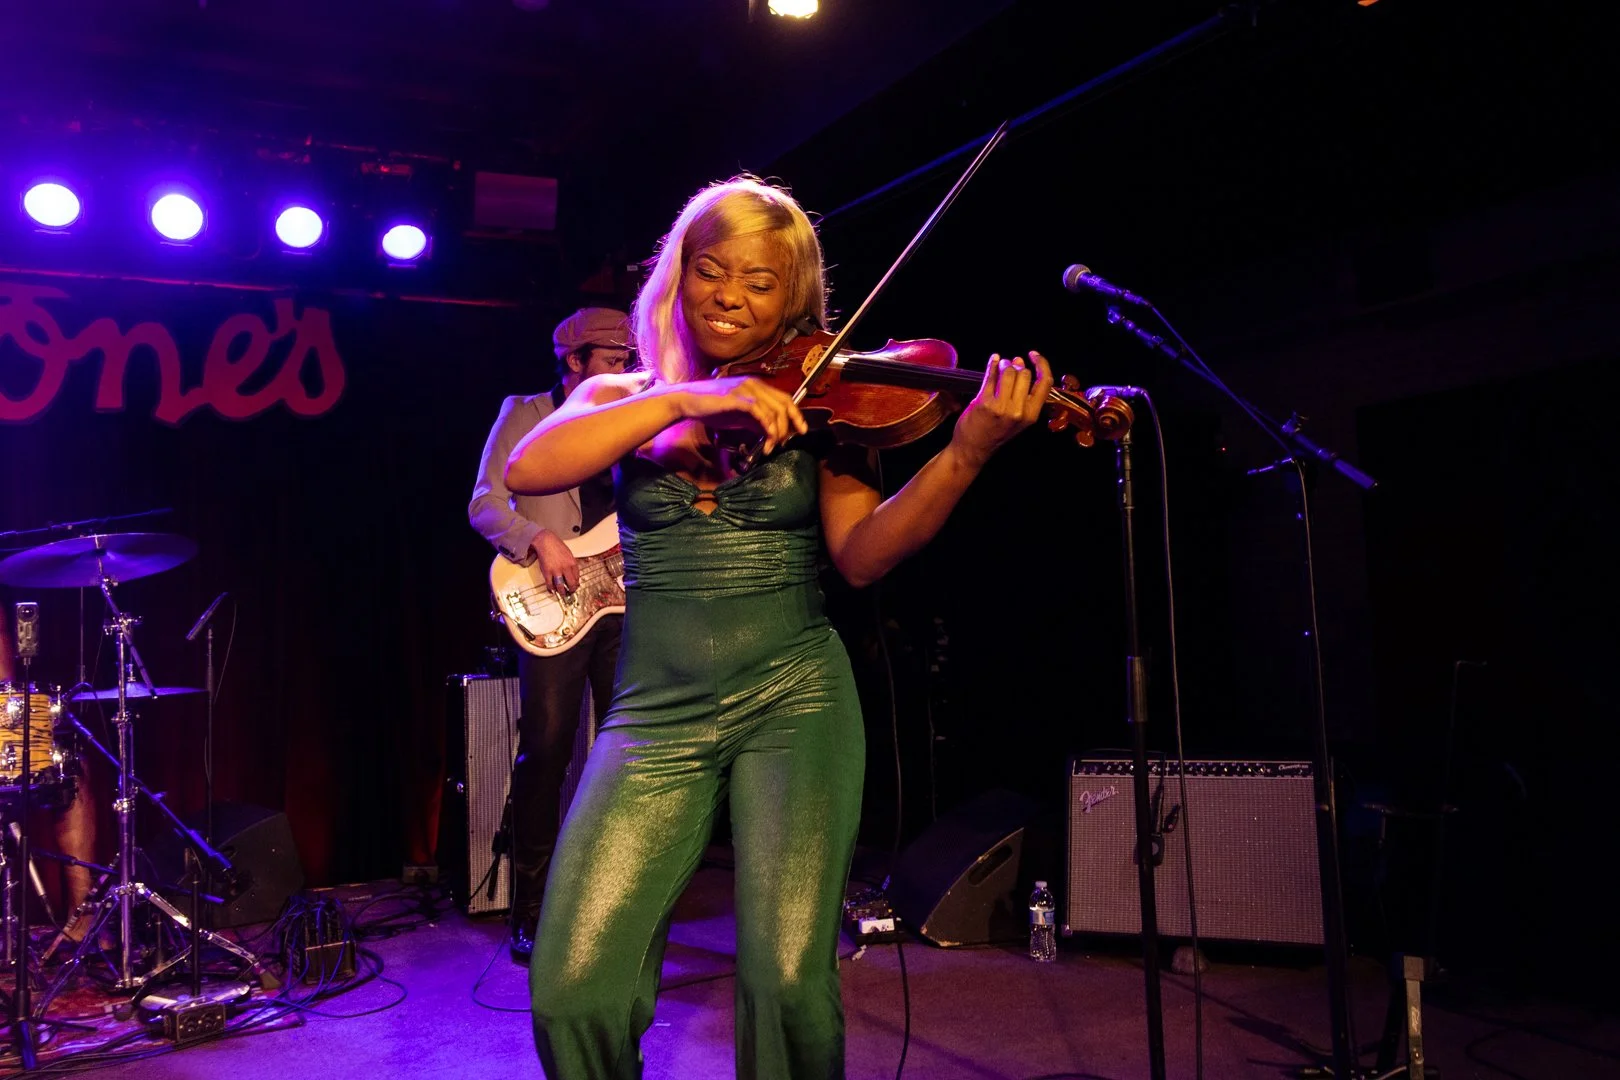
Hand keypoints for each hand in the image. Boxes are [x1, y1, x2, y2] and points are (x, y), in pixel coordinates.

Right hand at [532, 531, 579, 593]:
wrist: (546, 541)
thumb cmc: (556, 545)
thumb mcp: (568, 554)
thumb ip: (570, 564)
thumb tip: (571, 573)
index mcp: (572, 563)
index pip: (577, 577)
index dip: (577, 583)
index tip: (575, 585)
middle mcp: (566, 568)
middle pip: (571, 583)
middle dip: (572, 590)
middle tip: (571, 592)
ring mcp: (556, 571)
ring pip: (560, 586)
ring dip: (562, 592)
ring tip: (562, 594)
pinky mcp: (547, 572)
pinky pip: (550, 584)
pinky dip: (551, 589)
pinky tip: (552, 591)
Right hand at [677, 376, 807, 454]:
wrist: (689, 402)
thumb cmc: (713, 409)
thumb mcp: (740, 418)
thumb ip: (756, 423)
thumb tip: (771, 434)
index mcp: (757, 387)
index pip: (785, 398)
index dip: (796, 415)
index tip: (801, 430)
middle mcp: (754, 385)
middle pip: (784, 403)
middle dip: (790, 425)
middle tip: (785, 442)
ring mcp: (746, 389)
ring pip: (774, 409)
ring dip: (777, 432)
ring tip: (771, 447)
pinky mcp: (737, 398)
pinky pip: (760, 412)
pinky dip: (767, 429)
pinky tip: (765, 441)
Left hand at [950, 351, 1054, 467]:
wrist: (973, 449)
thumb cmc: (996, 433)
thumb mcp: (1019, 419)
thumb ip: (1024, 396)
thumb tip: (1022, 364)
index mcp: (1031, 415)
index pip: (1045, 383)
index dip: (1042, 364)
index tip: (1034, 355)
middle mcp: (1018, 411)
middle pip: (1025, 374)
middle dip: (1017, 365)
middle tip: (1010, 364)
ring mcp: (1001, 407)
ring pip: (1009, 372)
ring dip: (1005, 364)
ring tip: (1001, 365)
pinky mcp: (984, 402)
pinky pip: (991, 376)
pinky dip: (993, 364)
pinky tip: (994, 360)